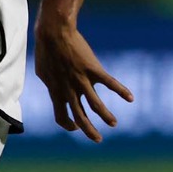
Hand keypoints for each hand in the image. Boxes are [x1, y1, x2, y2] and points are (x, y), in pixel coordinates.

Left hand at [34, 22, 133, 142]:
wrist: (55, 32)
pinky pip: (110, 83)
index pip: (61, 117)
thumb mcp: (42, 71)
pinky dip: (121, 91)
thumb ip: (49, 83)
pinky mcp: (93, 69)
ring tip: (113, 124)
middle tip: (98, 139)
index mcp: (56, 92)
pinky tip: (131, 98)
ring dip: (106, 117)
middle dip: (89, 131)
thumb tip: (51, 87)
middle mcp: (69, 90)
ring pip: (96, 105)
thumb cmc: (46, 49)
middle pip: (80, 117)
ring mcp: (82, 81)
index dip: (68, 125)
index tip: (76, 127)